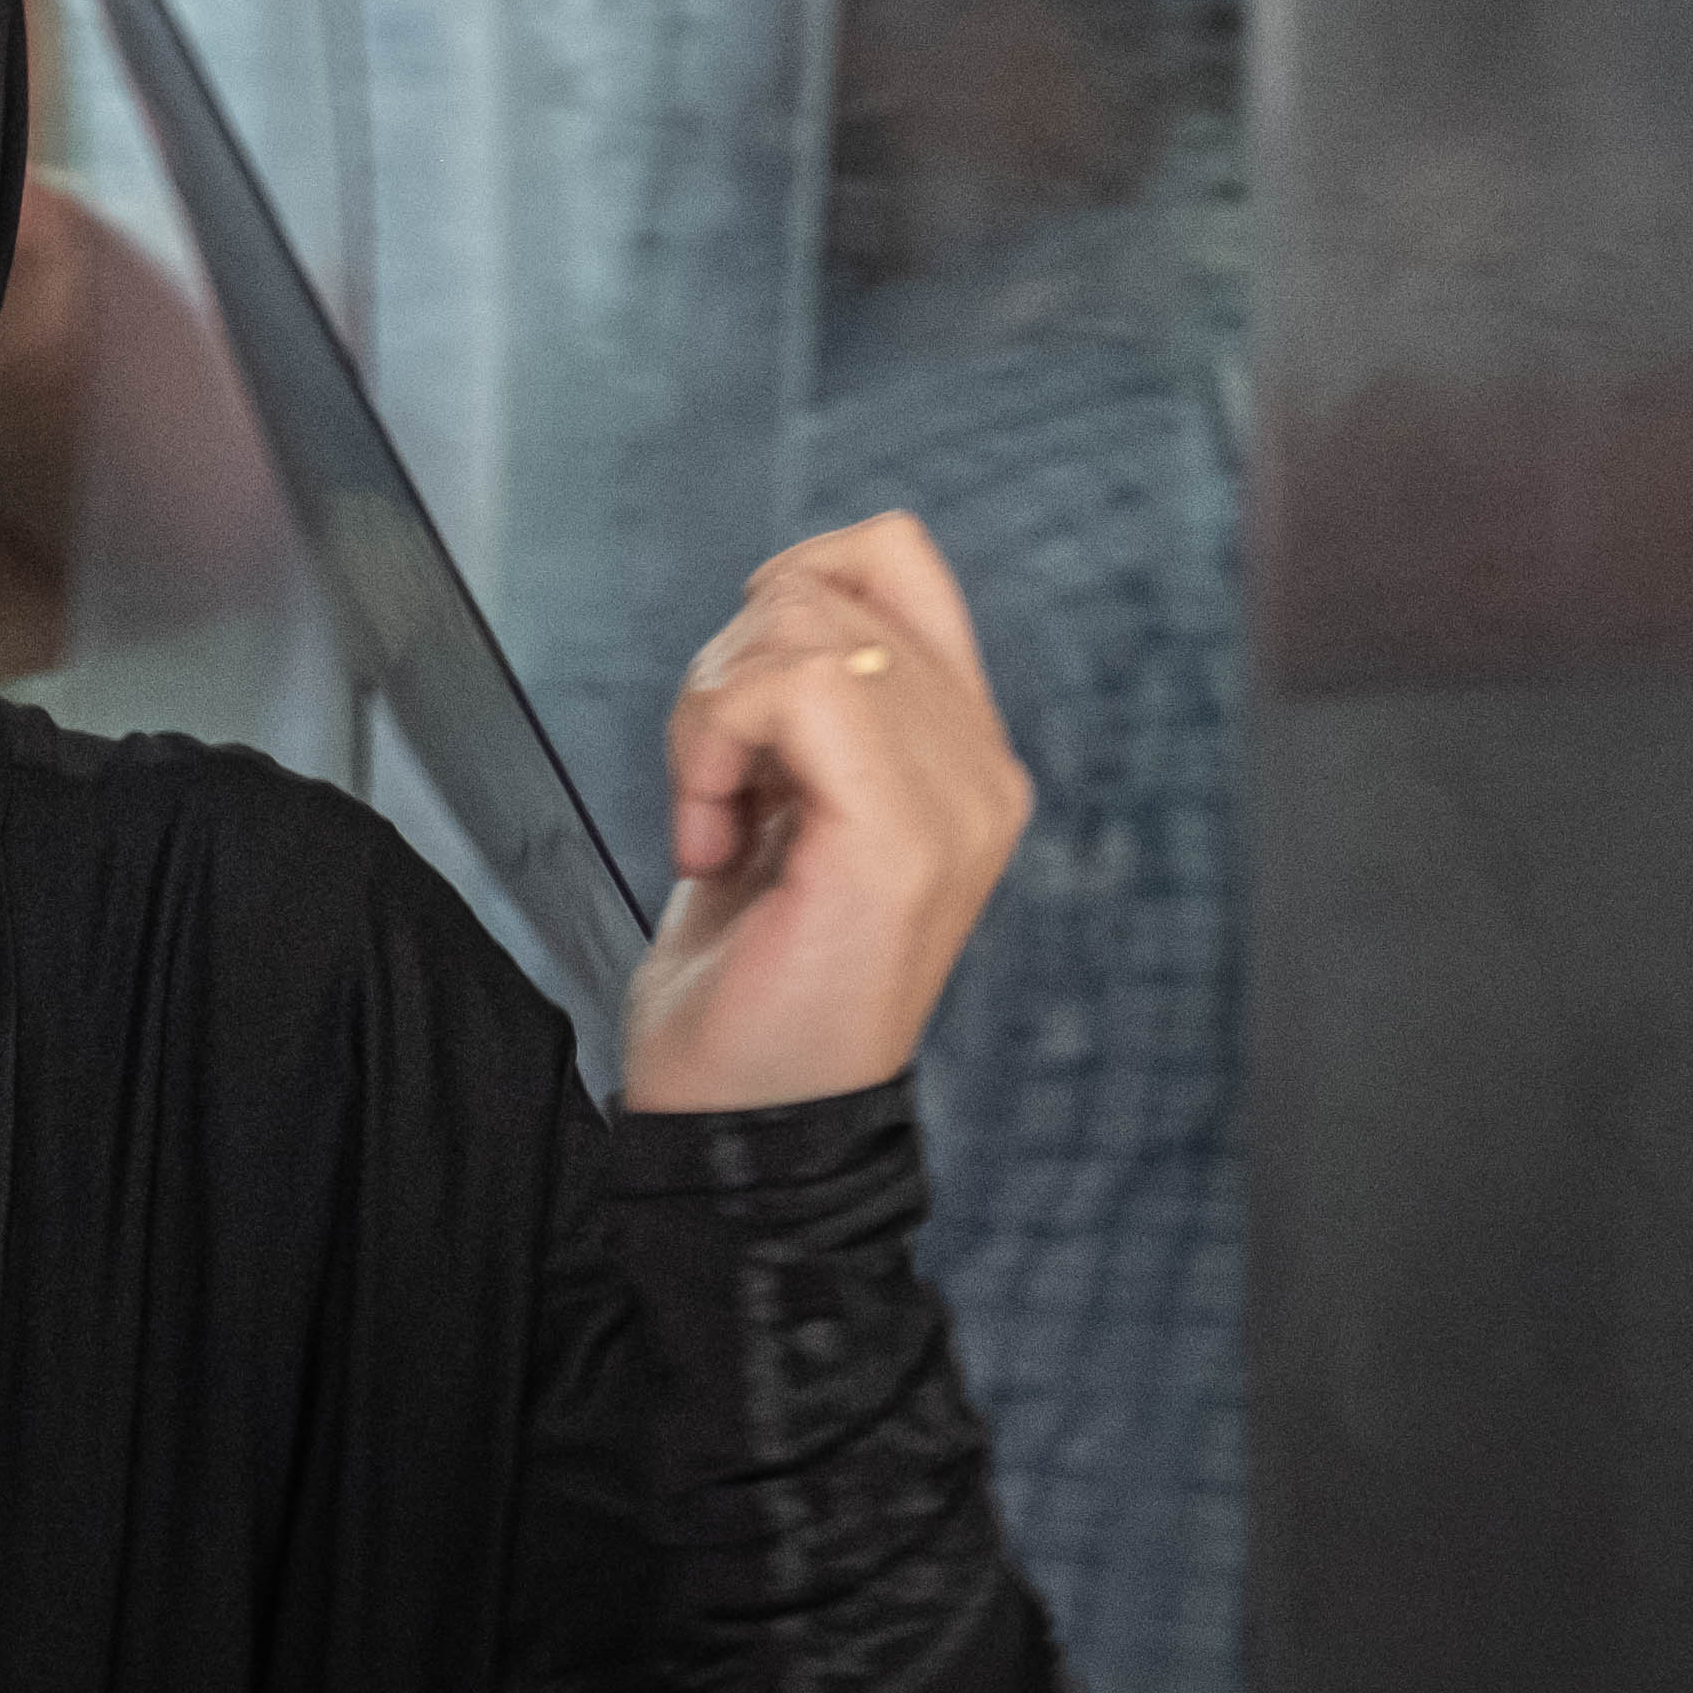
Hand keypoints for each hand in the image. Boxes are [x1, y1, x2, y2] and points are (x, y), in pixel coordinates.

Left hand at [618, 513, 1032, 1114]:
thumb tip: (781, 590)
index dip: (783, 594)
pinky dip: (711, 745)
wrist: (741, 1133)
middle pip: (826, 583)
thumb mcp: (789, 805)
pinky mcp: (900, 837)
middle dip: (728, 668)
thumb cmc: (750, 988)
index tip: (741, 719)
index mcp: (965, 759)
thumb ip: (818, 700)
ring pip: (800, 623)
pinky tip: (714, 842)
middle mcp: (982, 773)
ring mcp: (955, 804)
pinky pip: (792, 685)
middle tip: (723, 794)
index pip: (892, 558)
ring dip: (710, 716)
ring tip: (723, 822)